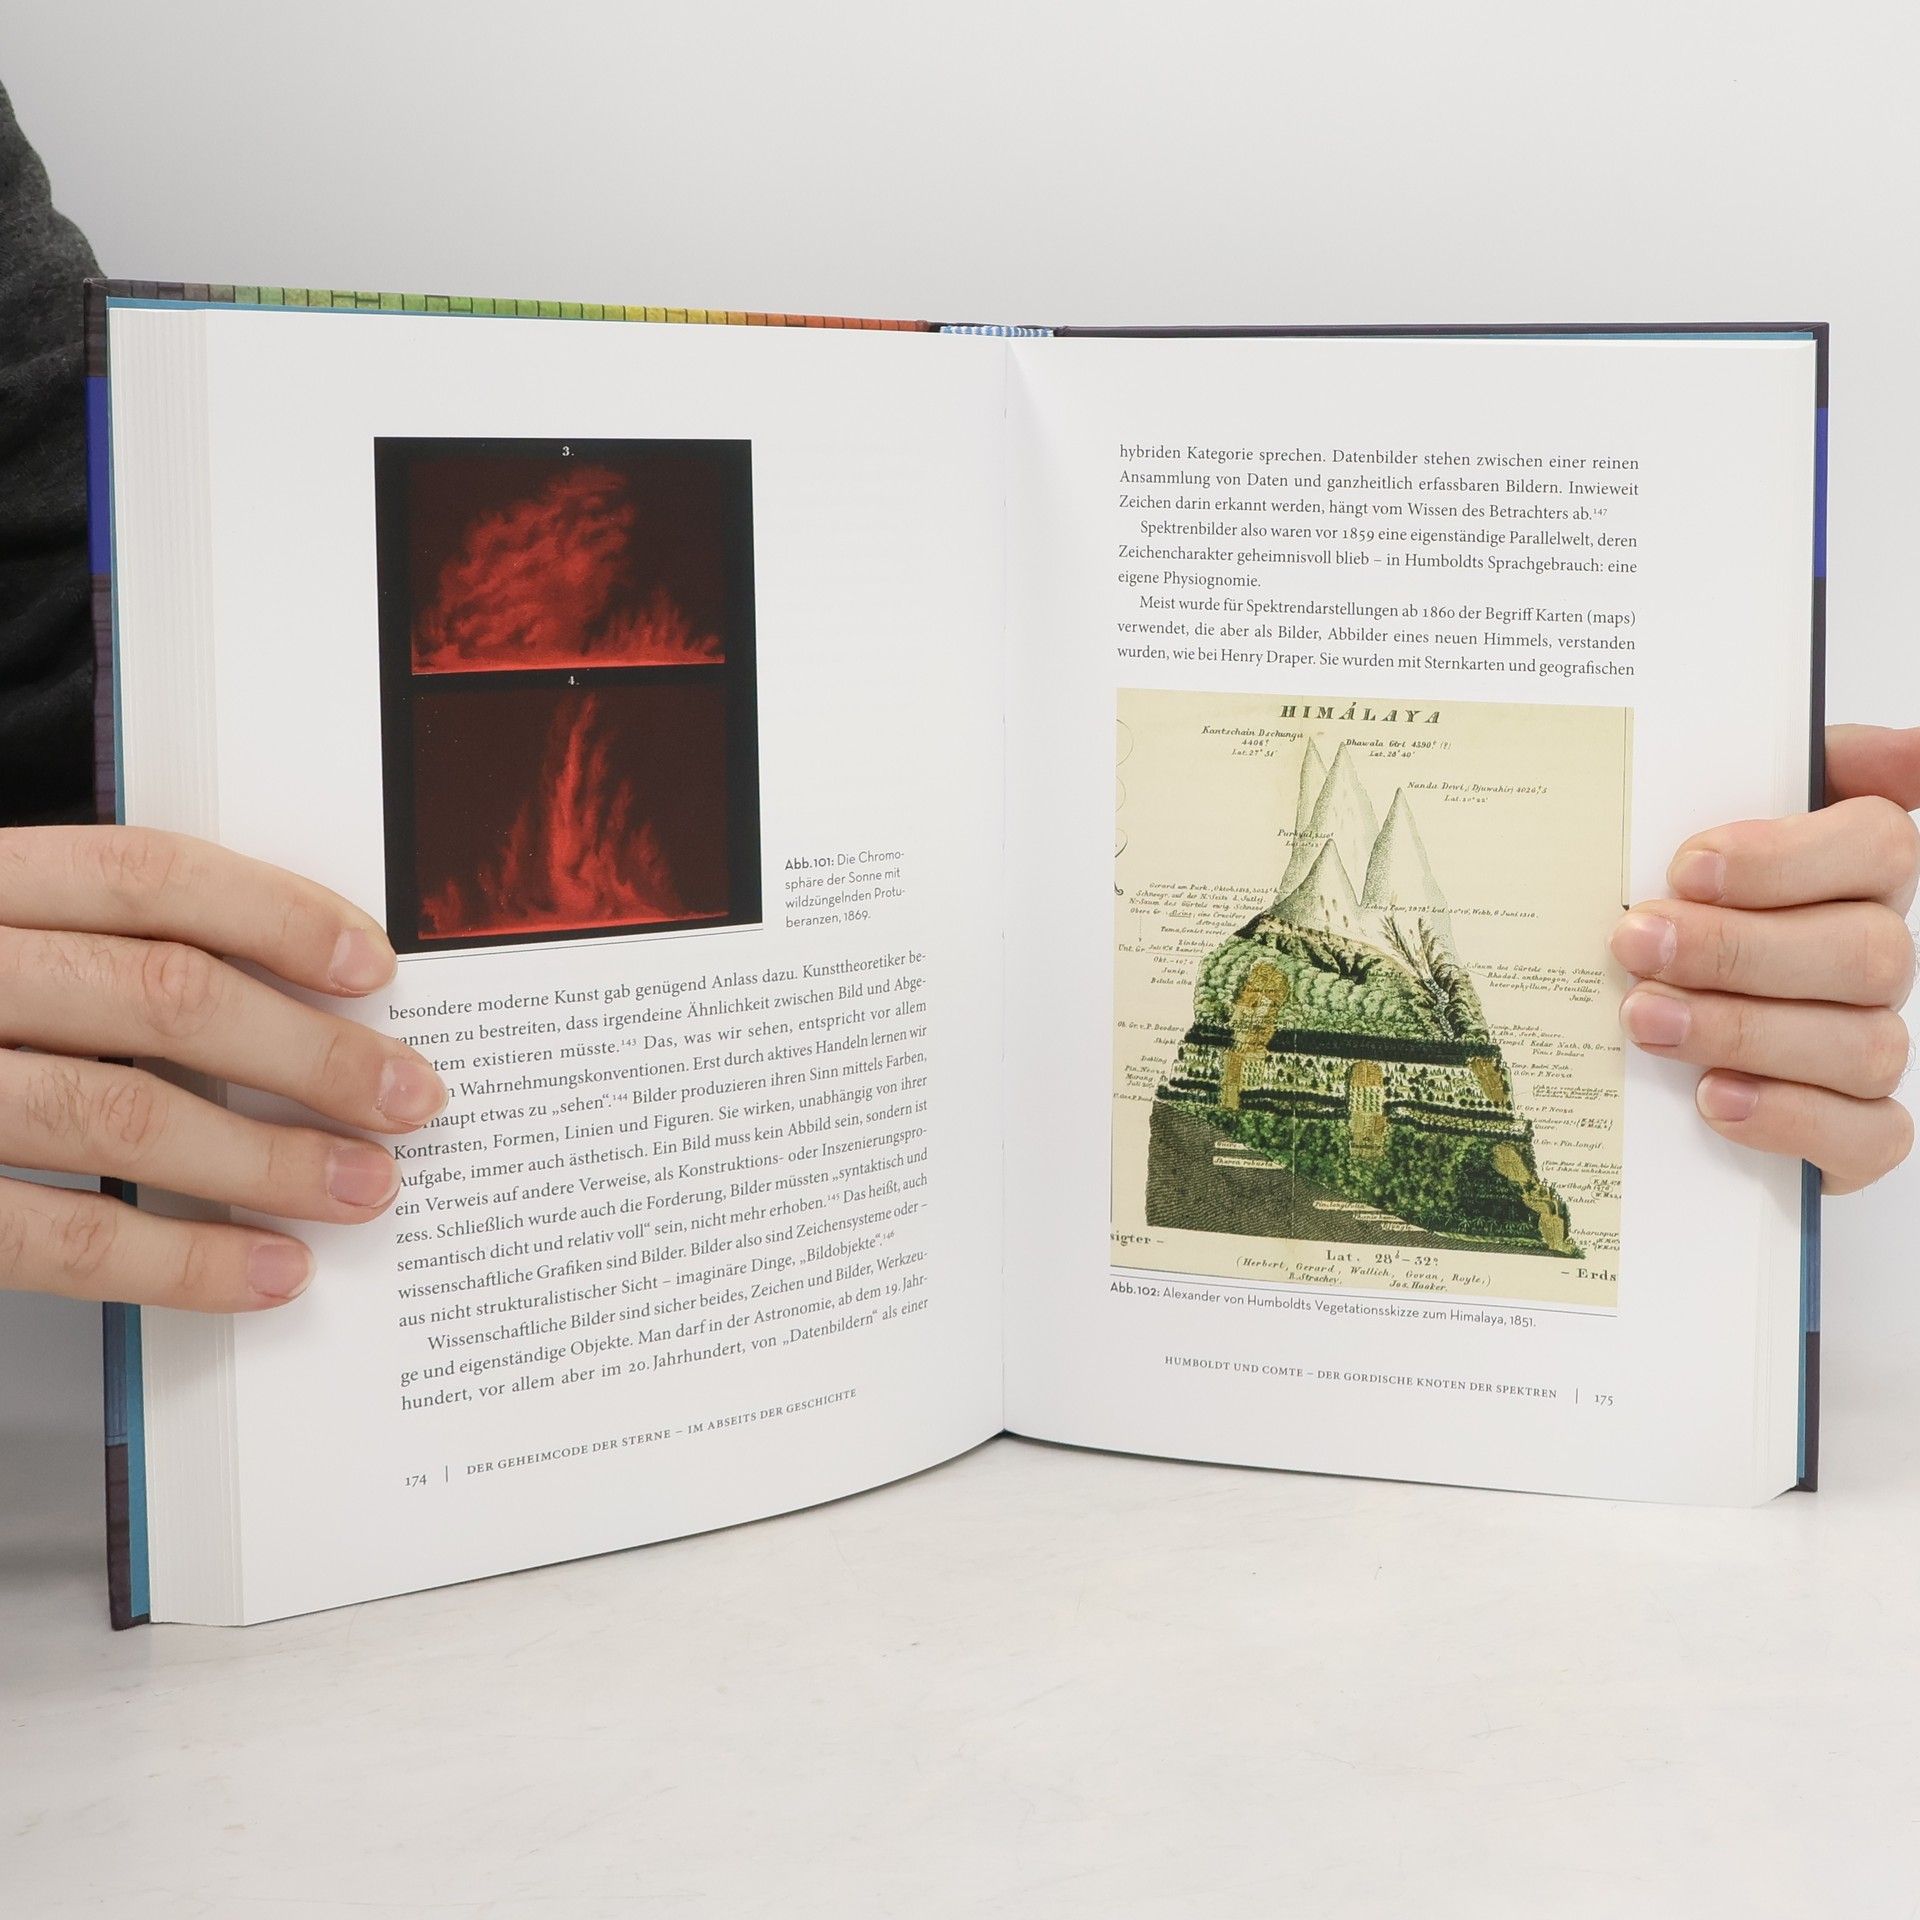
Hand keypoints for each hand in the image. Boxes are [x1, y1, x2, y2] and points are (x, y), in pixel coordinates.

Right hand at [0, 827, 444, 1309]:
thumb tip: (261, 993)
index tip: (373, 963)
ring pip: (121, 1111)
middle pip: (160, 991)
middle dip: (311, 1051)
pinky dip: (182, 1260)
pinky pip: (61, 1235)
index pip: (141, 872)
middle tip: (410, 1097)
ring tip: (365, 1190)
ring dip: (269, 1160)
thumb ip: (67, 953)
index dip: (275, 910)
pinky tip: (264, 1272)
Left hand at [1612, 724, 1919, 1192]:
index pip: (1880, 843)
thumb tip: (1901, 747)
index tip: (1686, 867)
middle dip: (1736, 951)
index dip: (1786, 859)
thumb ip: (1766, 761)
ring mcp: (1868, 1039)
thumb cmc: (1671, 897)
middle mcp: (1874, 953)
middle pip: (1864, 952)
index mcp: (1855, 867)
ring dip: (1742, 1031)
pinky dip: (1792, 1118)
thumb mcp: (1688, 806)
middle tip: (1634, 945)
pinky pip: (1870, 1135)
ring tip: (1643, 1020)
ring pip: (1862, 1043)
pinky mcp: (1852, 1125)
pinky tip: (1712, 1098)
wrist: (1632, 989)